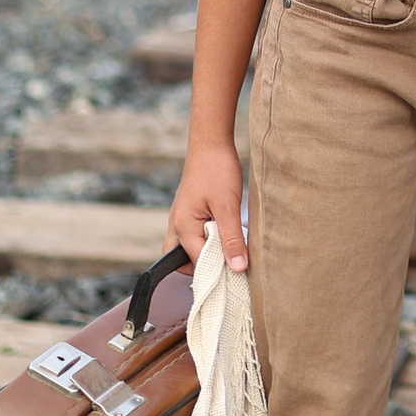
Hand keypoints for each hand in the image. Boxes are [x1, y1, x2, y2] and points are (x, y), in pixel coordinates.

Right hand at [167, 141, 248, 272]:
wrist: (211, 142)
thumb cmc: (217, 170)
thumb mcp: (228, 207)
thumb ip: (232, 239)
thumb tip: (238, 268)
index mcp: (182, 227)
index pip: (197, 263)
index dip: (217, 270)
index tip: (238, 272)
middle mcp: (176, 225)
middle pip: (183, 262)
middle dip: (204, 267)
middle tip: (229, 261)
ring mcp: (181, 218)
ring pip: (188, 248)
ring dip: (207, 251)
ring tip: (229, 244)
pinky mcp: (189, 211)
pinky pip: (194, 234)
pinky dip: (208, 239)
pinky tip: (226, 232)